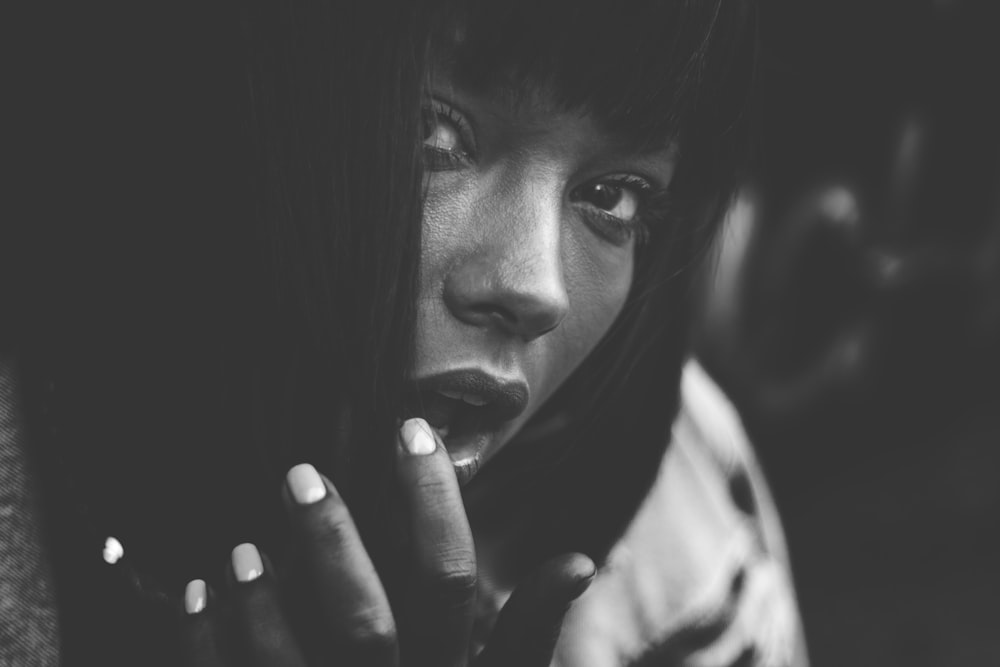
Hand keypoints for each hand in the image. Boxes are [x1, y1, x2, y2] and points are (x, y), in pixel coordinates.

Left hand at [178, 418, 594, 665]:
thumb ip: (530, 634)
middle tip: (300, 475)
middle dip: (328, 543)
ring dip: (258, 603)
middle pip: (362, 621)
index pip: (448, 580)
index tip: (411, 430)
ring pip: (288, 666)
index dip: (433, 500)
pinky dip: (204, 644)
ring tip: (238, 550)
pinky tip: (194, 595)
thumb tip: (577, 561)